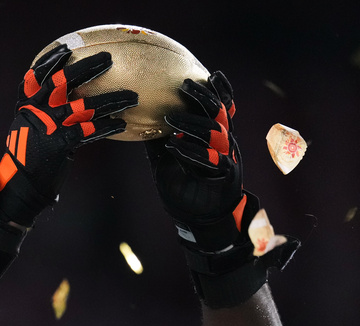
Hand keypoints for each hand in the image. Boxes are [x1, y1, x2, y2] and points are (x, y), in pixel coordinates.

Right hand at [0, 45, 138, 225]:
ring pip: (85, 106)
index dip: (52, 60)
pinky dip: (108, 126)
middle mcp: (36, 111)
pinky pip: (90, 130)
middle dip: (87, 67)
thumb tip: (68, 102)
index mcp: (26, 105)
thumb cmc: (27, 157)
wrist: (19, 184)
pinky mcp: (60, 143)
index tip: (67, 50)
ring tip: (132, 97)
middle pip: (63, 81)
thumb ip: (43, 114)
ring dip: (111, 99)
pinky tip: (121, 123)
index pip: (37, 75)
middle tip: (107, 59)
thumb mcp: (28, 129)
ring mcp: (49, 126)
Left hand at [146, 71, 298, 307]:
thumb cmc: (183, 184)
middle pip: (219, 113)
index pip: (220, 106)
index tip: (210, 73)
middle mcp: (224, 143)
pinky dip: (193, 153)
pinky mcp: (225, 178)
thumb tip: (133, 117)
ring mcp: (226, 160)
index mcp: (214, 135)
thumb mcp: (167, 157)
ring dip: (192, 124)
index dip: (219, 89)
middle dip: (203, 97)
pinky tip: (176, 147)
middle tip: (184, 86)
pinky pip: (213, 162)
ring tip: (170, 120)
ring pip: (216, 134)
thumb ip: (157, 136)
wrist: (198, 218)